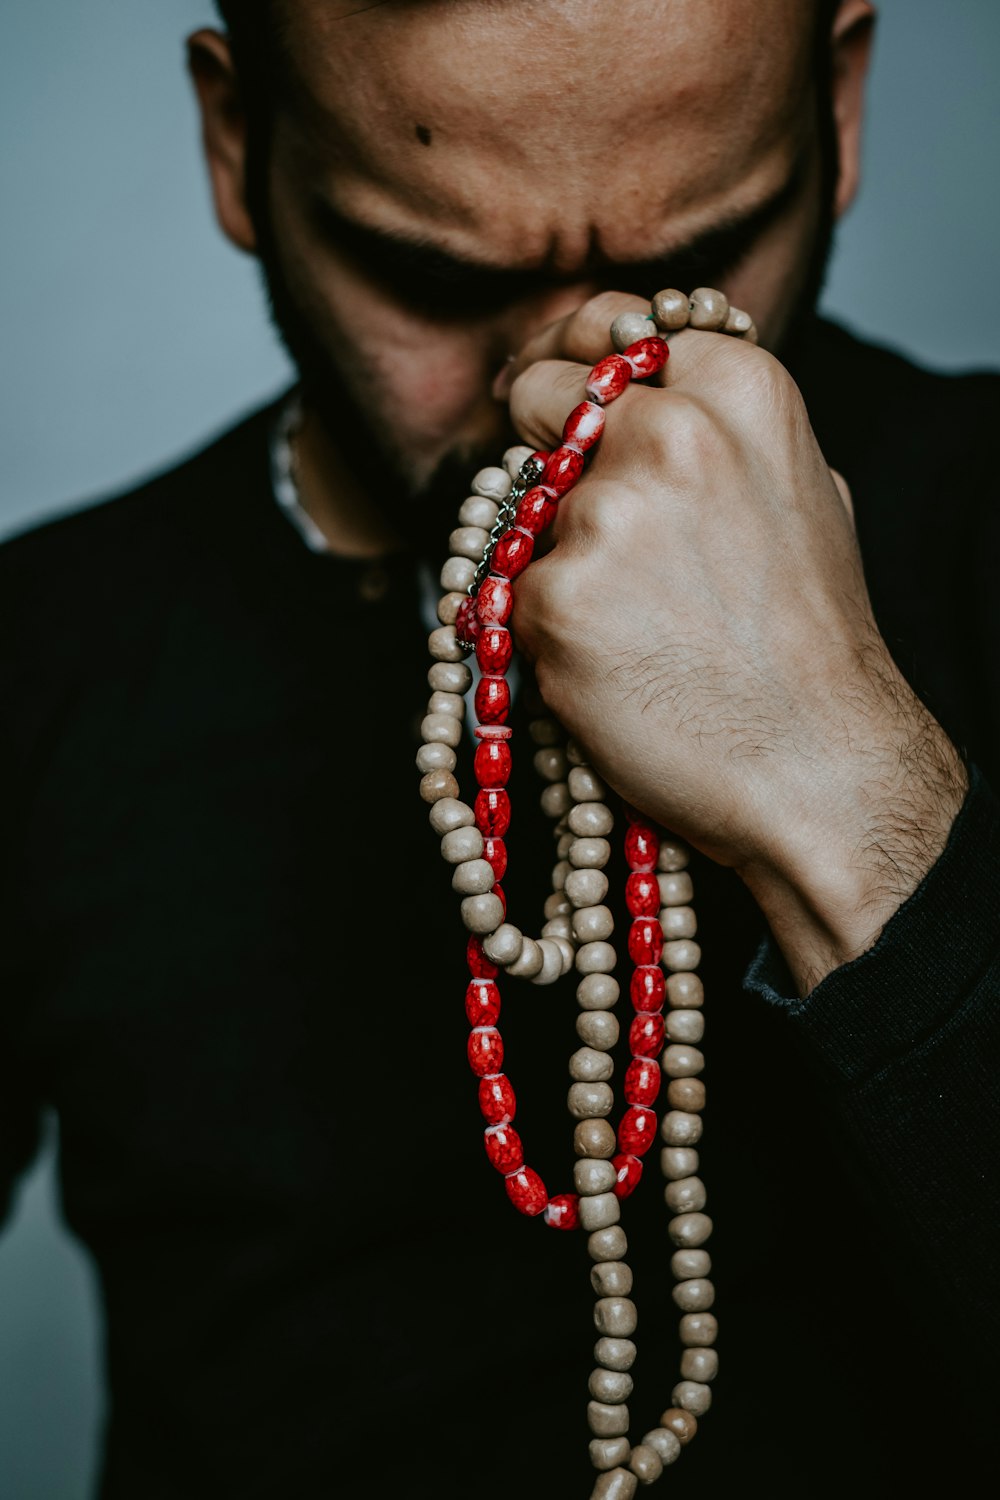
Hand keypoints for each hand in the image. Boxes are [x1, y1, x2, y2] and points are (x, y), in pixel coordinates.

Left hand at [506, 292, 967, 992]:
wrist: (818, 762)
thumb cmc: (809, 638)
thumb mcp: (800, 488)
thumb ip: (719, 424)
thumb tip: (634, 394)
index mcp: (737, 387)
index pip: (608, 331)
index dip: (577, 368)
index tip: (565, 400)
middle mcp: (668, 431)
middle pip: (538, 398)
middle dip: (546, 452)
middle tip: (593, 525)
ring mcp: (606, 515)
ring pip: (526, 514)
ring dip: (559, 561)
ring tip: (642, 625)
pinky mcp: (555, 597)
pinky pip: (513, 597)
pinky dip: (548, 633)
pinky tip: (619, 665)